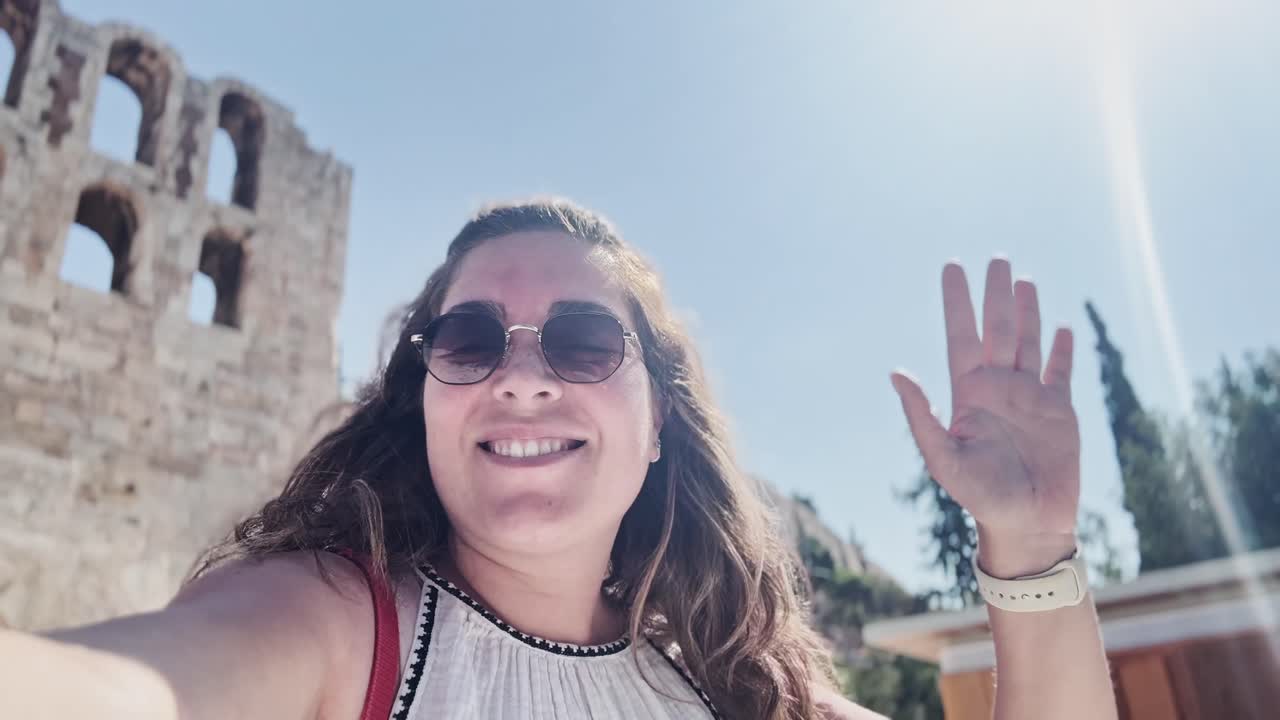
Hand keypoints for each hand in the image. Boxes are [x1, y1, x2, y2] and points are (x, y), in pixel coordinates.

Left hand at [891, 258, 1080, 576]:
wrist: (1027, 523)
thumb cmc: (980, 496)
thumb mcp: (944, 458)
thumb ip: (921, 416)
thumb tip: (896, 373)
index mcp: (968, 394)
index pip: (961, 336)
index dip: (957, 302)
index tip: (952, 266)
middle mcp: (998, 388)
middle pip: (997, 329)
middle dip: (995, 294)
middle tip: (996, 257)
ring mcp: (1030, 396)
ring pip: (1028, 342)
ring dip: (1026, 311)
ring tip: (1022, 280)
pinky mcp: (1060, 410)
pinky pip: (1061, 372)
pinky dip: (1063, 349)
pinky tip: (1061, 326)